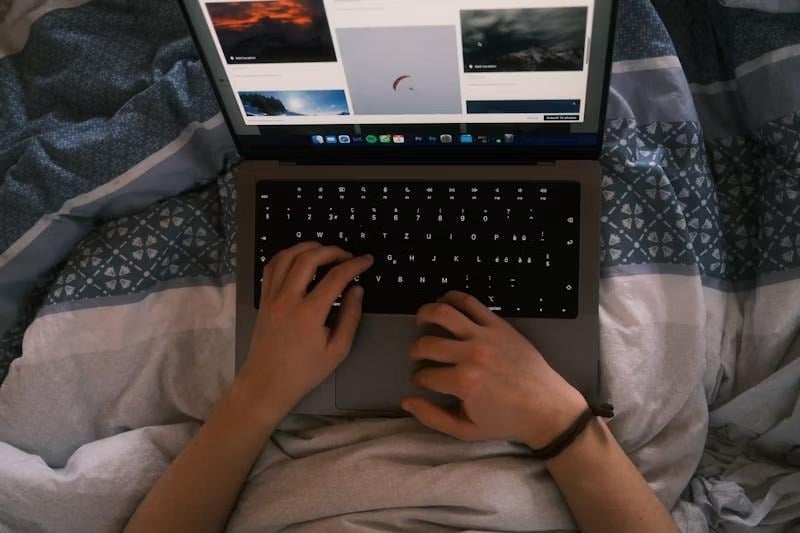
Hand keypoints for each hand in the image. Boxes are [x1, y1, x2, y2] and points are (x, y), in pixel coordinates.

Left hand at [238, 242, 373, 418]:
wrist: (267, 382)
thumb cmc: (305, 371)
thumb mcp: (338, 350)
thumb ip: (350, 316)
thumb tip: (357, 289)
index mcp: (310, 313)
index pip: (336, 277)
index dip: (355, 264)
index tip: (367, 260)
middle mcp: (288, 299)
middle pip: (309, 258)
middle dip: (332, 251)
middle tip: (347, 256)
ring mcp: (272, 296)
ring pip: (287, 256)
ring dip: (308, 247)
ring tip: (325, 251)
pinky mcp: (263, 298)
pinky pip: (272, 267)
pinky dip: (287, 255)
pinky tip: (300, 258)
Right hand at [402, 291, 588, 448]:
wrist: (547, 407)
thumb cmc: (506, 421)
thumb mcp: (467, 430)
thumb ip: (433, 418)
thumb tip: (407, 401)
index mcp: (463, 383)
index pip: (424, 375)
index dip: (418, 378)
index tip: (421, 380)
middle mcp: (471, 355)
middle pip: (427, 344)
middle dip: (415, 350)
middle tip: (417, 355)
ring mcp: (485, 336)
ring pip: (443, 313)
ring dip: (425, 314)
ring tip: (421, 321)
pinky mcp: (498, 324)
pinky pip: (470, 302)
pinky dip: (451, 298)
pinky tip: (442, 303)